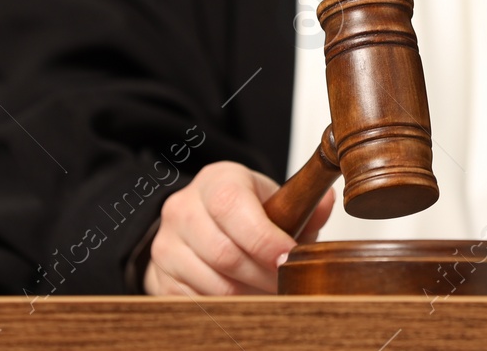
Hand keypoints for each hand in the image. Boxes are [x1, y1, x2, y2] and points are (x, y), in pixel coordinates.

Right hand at [142, 160, 335, 295]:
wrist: (198, 220)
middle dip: (262, 274)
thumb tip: (326, 203)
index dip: (265, 238)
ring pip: (211, 282)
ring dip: (247, 294)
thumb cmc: (242, 210)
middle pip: (224, 252)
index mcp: (216, 180)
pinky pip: (195, 301)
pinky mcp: (159, 276)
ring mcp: (166, 243)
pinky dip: (225, 307)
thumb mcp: (271, 199)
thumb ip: (303, 205)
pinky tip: (244, 297)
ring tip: (268, 291)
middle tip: (285, 283)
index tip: (290, 258)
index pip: (232, 207)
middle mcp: (183, 207)